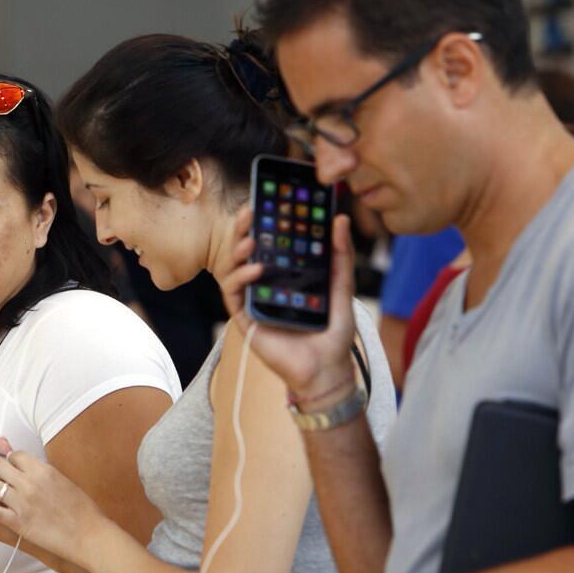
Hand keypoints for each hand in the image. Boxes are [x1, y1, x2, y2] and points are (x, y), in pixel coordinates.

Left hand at [0, 437, 105, 565]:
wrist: (88, 535)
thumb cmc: (79, 509)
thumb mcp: (61, 480)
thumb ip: (37, 467)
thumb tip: (17, 452)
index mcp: (43, 470)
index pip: (14, 455)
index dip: (3, 454)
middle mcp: (30, 483)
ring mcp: (23, 503)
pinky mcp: (19, 522)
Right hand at [220, 207, 357, 400]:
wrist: (327, 370)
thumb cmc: (333, 333)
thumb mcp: (341, 288)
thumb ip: (340, 256)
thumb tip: (339, 219)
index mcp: (284, 275)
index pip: (268, 242)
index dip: (263, 222)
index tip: (265, 202)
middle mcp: (264, 285)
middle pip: (245, 251)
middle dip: (243, 230)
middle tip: (249, 213)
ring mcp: (252, 301)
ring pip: (232, 269)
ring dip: (237, 251)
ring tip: (251, 241)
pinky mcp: (244, 319)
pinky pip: (232, 294)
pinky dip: (239, 279)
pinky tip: (255, 269)